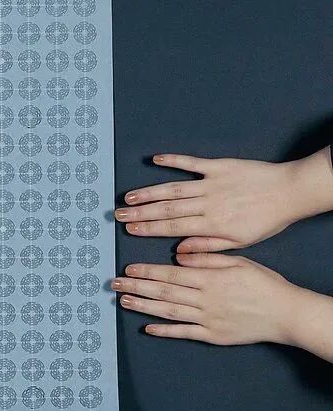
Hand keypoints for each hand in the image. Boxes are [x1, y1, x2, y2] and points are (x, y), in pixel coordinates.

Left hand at [113, 253, 326, 349]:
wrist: (286, 314)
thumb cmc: (265, 285)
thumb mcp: (238, 261)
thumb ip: (208, 257)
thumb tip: (181, 254)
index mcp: (210, 278)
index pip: (171, 273)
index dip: (147, 271)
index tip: (129, 268)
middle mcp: (204, 299)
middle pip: (164, 291)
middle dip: (137, 286)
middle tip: (115, 283)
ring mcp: (207, 319)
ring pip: (168, 311)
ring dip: (143, 306)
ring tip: (124, 300)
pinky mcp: (212, 336)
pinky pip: (184, 333)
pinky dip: (164, 331)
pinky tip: (147, 328)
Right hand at [115, 148, 332, 251]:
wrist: (290, 193)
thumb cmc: (267, 220)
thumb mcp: (241, 243)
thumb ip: (208, 247)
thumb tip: (181, 251)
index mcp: (213, 224)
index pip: (174, 227)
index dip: (149, 228)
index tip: (130, 228)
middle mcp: (208, 203)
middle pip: (167, 209)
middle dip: (140, 211)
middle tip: (119, 213)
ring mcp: (212, 183)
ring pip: (174, 188)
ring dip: (149, 191)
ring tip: (129, 195)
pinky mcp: (220, 166)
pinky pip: (193, 163)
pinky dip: (174, 160)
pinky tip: (156, 160)